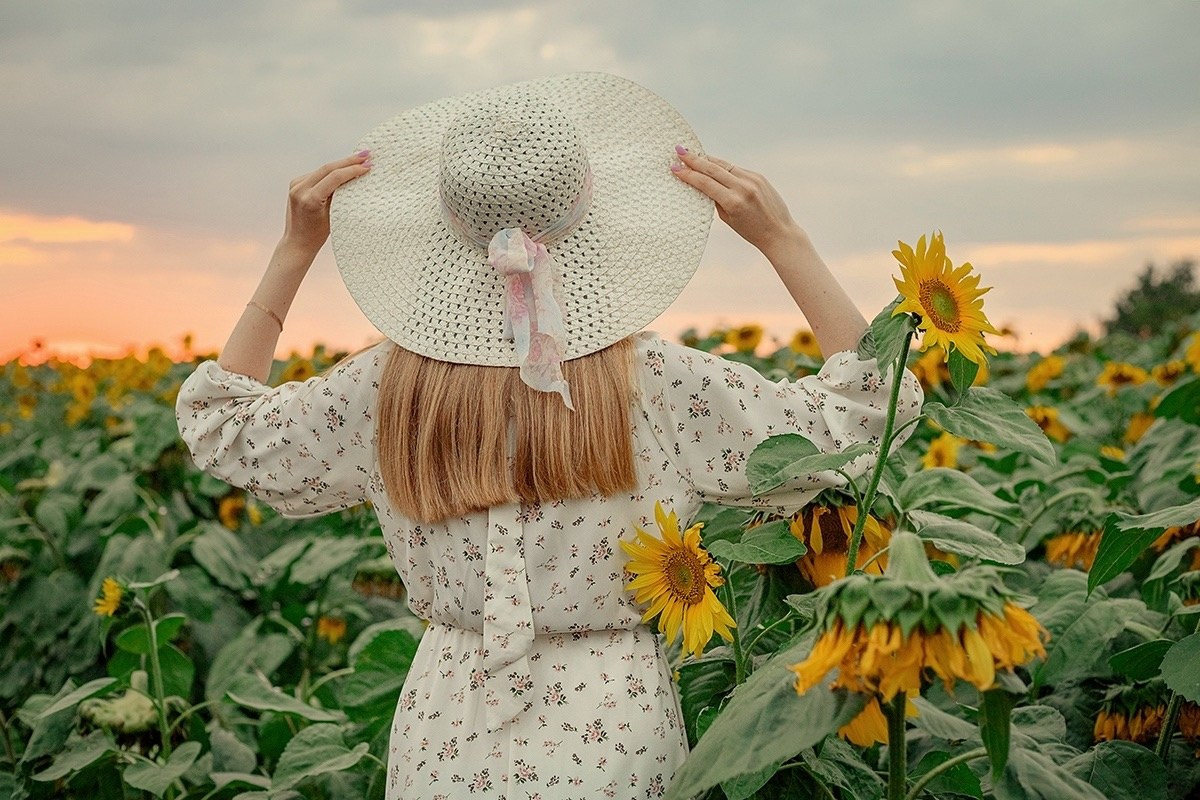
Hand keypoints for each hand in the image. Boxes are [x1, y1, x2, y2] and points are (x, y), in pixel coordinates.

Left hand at [283, 151, 371, 253]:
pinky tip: (344, 167)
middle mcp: (300, 189)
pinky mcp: (295, 183)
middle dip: (349, 161)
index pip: (334, 177)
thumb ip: (340, 195)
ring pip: (323, 169)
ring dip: (341, 164)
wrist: (297, 242)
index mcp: (310, 199)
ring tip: (359, 159)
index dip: (353, 169)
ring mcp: (295, 185)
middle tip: (366, 154)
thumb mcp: (333, 215)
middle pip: (328, 168)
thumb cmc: (317, 235)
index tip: (368, 165)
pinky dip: (331, 171)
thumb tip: (354, 177)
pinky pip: (317, 174)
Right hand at [671, 147, 803, 260]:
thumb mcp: (728, 219)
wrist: (779, 232)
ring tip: (692, 154)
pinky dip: (722, 166)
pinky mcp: (759, 177)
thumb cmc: (751, 231)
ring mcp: (752, 180)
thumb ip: (716, 200)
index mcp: (733, 202)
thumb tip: (703, 183)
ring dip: (707, 159)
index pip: (705, 183)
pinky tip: (712, 163)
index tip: (675, 168)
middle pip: (713, 168)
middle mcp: (743, 187)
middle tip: (679, 151)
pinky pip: (736, 168)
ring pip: (724, 165)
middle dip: (694, 160)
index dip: (688, 174)